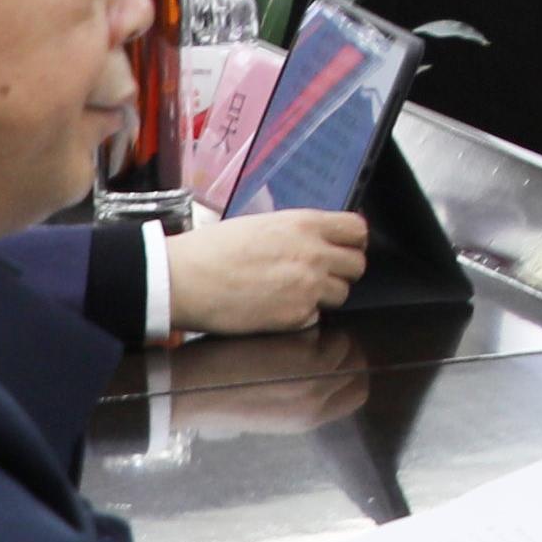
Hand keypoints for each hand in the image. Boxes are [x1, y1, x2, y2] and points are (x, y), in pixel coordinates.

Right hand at [170, 207, 362, 334]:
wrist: (183, 280)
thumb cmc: (212, 250)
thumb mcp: (262, 224)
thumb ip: (298, 232)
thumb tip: (321, 240)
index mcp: (305, 224)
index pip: (358, 230)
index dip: (352, 242)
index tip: (343, 248)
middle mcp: (313, 254)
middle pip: (357, 265)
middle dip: (341, 271)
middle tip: (318, 274)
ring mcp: (308, 288)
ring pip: (341, 294)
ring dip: (323, 294)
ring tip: (291, 291)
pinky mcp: (296, 317)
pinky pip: (316, 317)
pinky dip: (301, 315)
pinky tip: (275, 307)